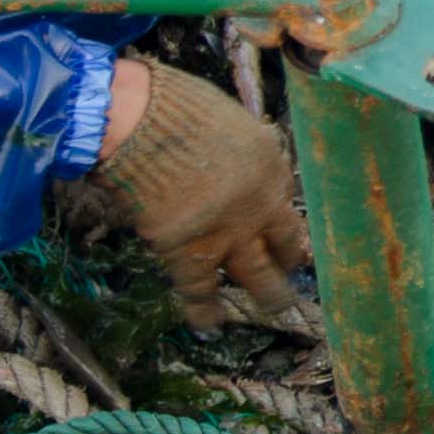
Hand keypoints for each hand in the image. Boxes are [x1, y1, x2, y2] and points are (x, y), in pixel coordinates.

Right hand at [97, 64, 310, 327]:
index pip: (287, 206)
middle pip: (285, 243)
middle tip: (293, 276)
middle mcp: (260, 205)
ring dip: (269, 296)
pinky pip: (200, 290)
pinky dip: (205, 311)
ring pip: (257, 275)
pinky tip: (211, 325)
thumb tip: (244, 163)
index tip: (291, 239)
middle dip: (290, 263)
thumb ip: (244, 153)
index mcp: (273, 168)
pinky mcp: (188, 250)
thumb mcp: (232, 122)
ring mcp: (228, 232)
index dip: (287, 225)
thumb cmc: (178, 108)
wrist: (140, 122)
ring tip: (277, 309)